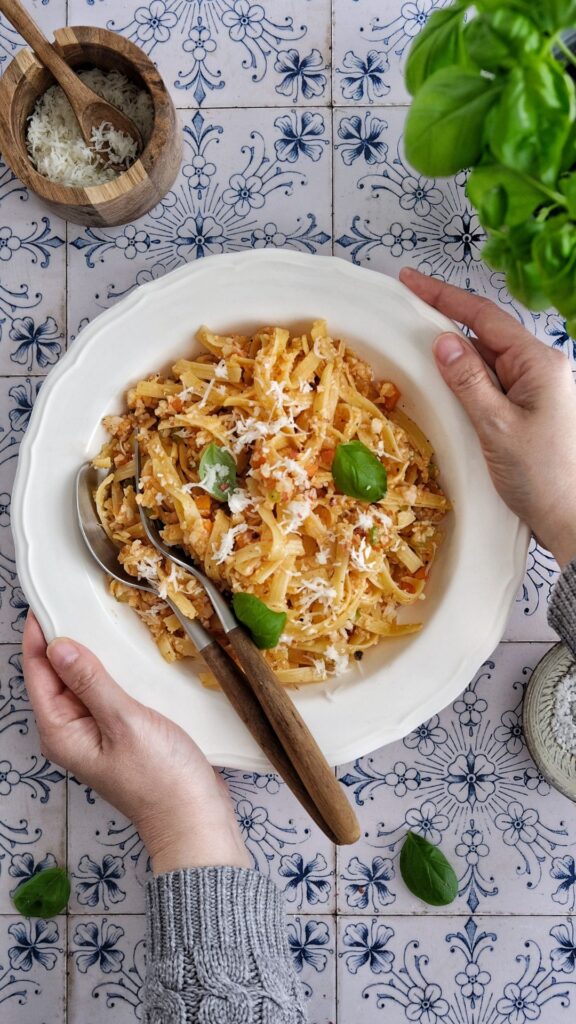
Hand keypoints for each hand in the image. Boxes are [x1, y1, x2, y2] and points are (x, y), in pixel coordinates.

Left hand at [23, 613, 250, 874]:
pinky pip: (107, 693)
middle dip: (62, 640)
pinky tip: (128, 653)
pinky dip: (113, 670)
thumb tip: (57, 646)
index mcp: (62, 732)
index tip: (46, 601)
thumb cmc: (161, 777)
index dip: (39, 636)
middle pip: (57, 677)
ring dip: (91, 653)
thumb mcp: (124, 722)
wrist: (195, 816)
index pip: (39, 673)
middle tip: (76, 601)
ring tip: (101, 617)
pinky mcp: (122, 732)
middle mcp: (73, 732)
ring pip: (84, 683)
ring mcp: (98, 733)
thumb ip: (90, 682)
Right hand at [400, 268, 575, 567]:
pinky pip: (492, 384)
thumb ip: (469, 381)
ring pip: (487, 361)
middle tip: (405, 310)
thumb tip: (442, 340)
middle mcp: (540, 368)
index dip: (445, 296)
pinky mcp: (529, 410)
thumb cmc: (541, 476)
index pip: (485, 317)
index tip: (410, 280)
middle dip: (446, 321)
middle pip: (486, 334)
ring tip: (416, 349)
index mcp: (539, 363)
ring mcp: (536, 390)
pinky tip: (444, 385)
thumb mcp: (497, 427)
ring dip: (455, 356)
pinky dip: (466, 381)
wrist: (571, 519)